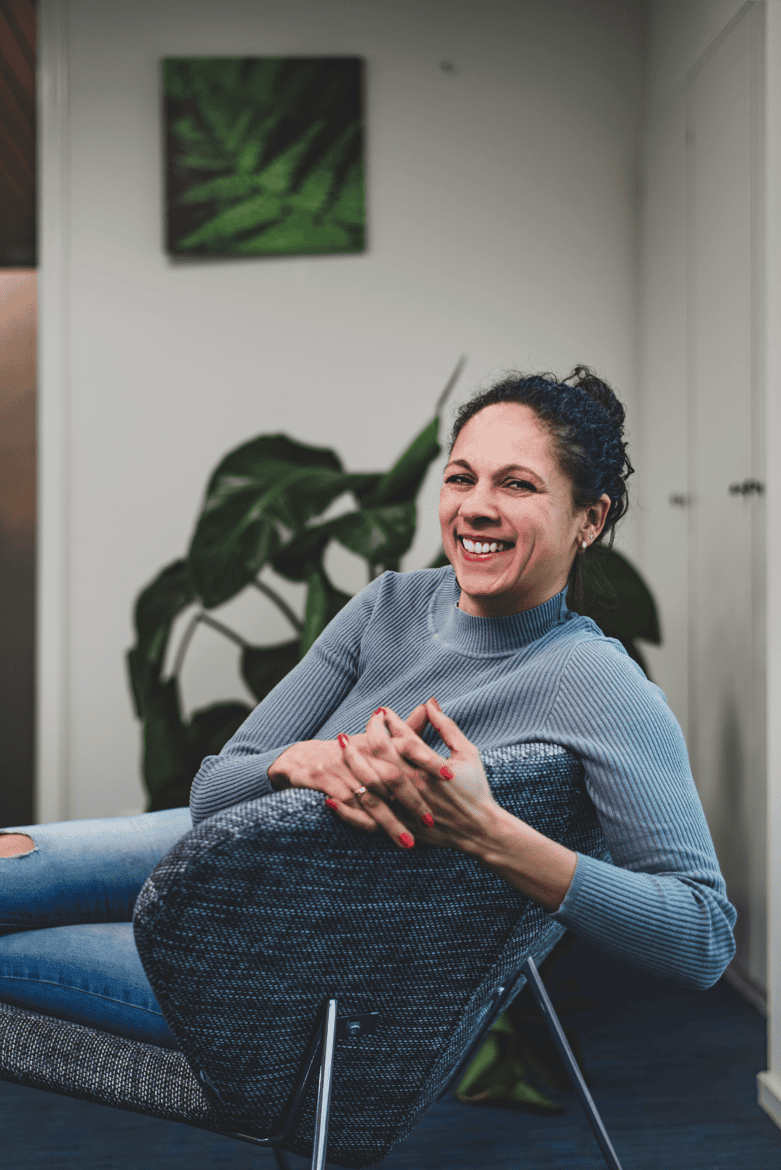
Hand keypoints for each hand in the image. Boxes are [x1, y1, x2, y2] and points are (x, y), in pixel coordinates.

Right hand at [267, 705, 433, 837]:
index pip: (408, 746)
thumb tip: (430, 706)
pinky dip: (361, 821)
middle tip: (432, 820)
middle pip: (392, 777)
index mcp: (377, 740)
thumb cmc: (349, 751)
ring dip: (390, 822)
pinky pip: (347, 806)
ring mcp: (343, 768)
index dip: (428, 760)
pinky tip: (377, 836)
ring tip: (409, 841)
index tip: (450, 776)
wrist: (302, 758)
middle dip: (413, 800)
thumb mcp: (376, 737)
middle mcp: (361, 752)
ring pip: (372, 799)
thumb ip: (406, 727)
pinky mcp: (325, 782)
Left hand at [332, 699, 500, 852]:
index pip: (405, 738)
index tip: (382, 711)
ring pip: (371, 783)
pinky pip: (368, 819)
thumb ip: (447, 727)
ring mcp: (406, 808)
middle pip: (383, 756)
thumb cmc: (475, 788)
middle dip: (369, 735)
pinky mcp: (400, 826)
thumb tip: (430, 703)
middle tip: (363, 722)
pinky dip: (348, 811)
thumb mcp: (467, 753)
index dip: (391, 722)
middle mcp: (416, 786)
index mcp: (432, 768)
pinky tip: (331, 799)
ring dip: (353, 762)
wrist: (479, 830)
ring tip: (341, 745)